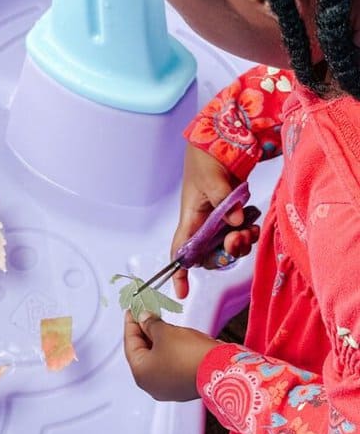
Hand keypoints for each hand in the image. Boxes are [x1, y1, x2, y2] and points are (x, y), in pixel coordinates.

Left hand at [123, 310, 217, 401]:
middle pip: (141, 353)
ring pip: (155, 360)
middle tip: (145, 316)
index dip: (131, 324)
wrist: (220, 370)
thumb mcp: (165, 332)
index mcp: (140, 373)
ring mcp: (166, 389)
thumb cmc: (189, 354)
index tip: (132, 312)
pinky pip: (168, 366)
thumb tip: (144, 319)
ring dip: (156, 342)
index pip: (130, 343)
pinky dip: (167, 352)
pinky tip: (171, 340)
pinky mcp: (181, 387)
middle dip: (143, 333)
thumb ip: (150, 324)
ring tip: (159, 324)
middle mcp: (150, 385)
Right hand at [171, 144, 259, 298]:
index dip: (180, 274)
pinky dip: (249, 230)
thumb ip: (225, 202)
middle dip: (228, 253)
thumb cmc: (206, 159)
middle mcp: (203, 224)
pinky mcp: (232, 214)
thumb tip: (236, 222)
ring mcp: (218, 220)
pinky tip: (252, 217)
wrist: (219, 141)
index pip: (181, 252)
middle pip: (212, 255)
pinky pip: (241, 233)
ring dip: (243, 242)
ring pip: (230, 246)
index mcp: (191, 219)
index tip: (183, 292)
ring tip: (251, 226)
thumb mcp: (213, 179)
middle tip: (240, 238)